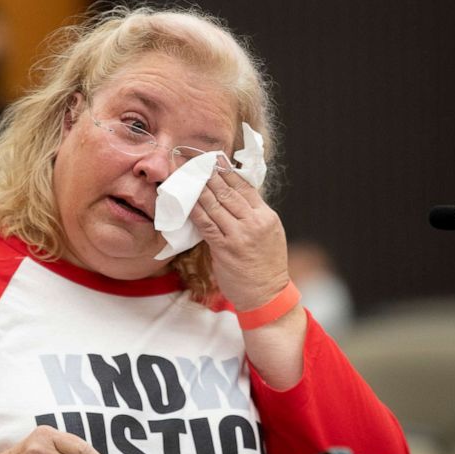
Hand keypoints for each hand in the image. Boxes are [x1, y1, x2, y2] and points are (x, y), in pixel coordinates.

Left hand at [190, 168, 289, 309]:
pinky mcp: (225, 248)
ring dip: (198, 188)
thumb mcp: (269, 234)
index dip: (227, 171)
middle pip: (228, 191)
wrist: (266, 294)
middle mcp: (254, 222)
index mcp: (267, 216)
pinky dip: (194, 210)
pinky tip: (185, 201)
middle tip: (193, 161)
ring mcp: (240, 235)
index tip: (213, 158)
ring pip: (215, 204)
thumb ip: (253, 215)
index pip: (245, 186)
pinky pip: (206, 223)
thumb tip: (232, 196)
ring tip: (185, 175)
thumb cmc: (266, 265)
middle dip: (209, 174)